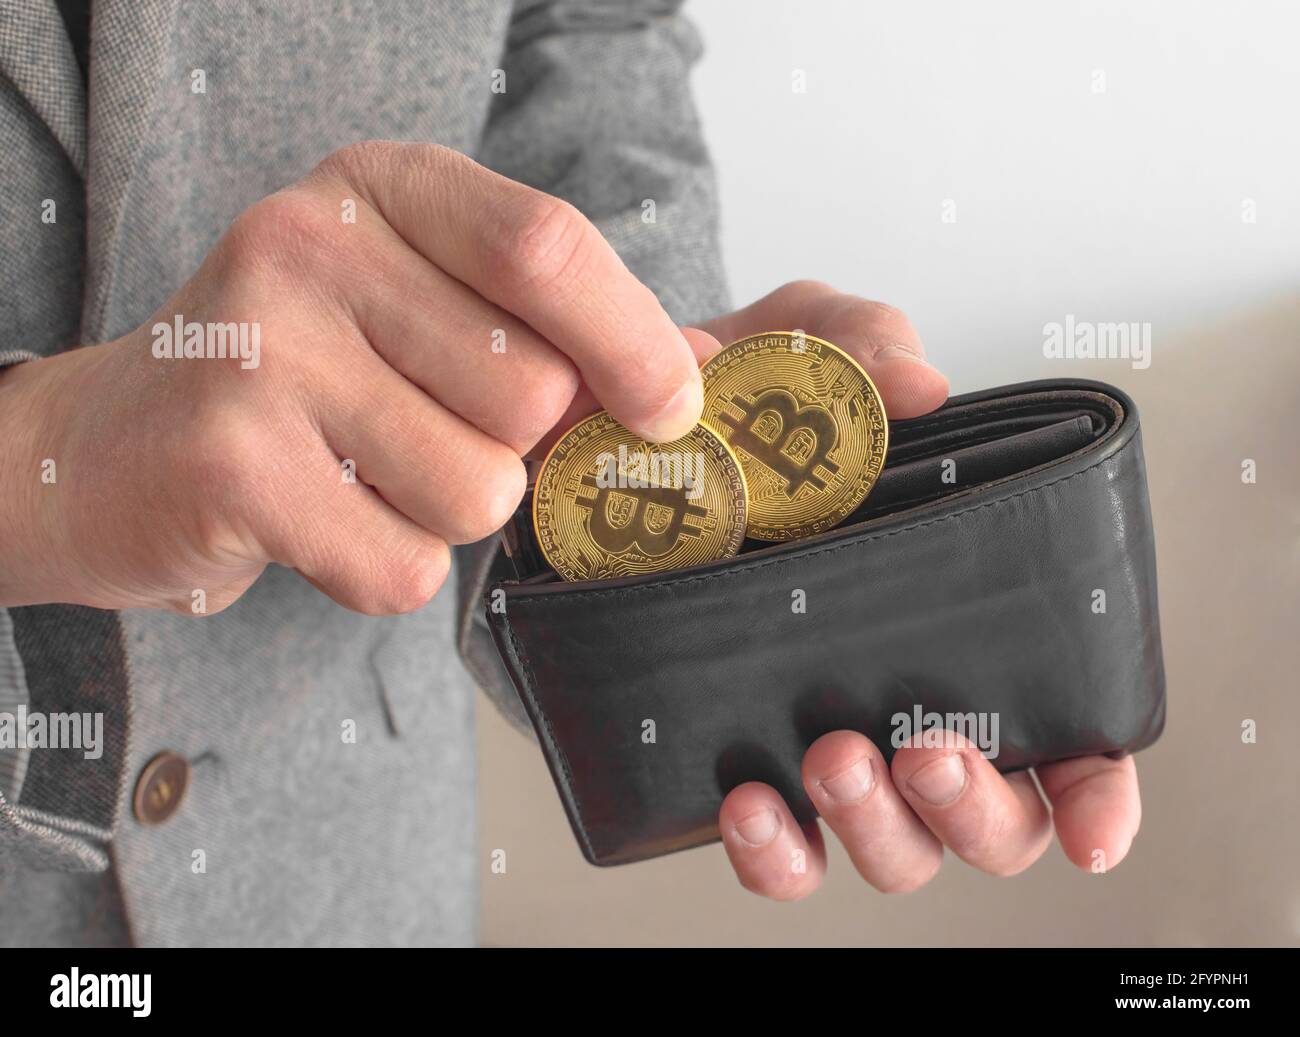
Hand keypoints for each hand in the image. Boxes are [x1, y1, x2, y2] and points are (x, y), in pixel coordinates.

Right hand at [0, 141, 709, 613]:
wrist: (112, 447)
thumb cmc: (301, 378)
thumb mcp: (421, 306)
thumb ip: (554, 329)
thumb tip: (698, 368)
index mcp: (381, 187)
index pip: (548, 248)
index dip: (633, 342)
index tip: (670, 410)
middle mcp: (312, 241)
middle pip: (531, 393)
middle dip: (515, 453)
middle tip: (432, 439)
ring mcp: (261, 347)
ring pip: (478, 490)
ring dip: (446, 515)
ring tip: (362, 476)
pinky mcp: (230, 461)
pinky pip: (403, 567)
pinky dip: (384, 570)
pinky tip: (322, 523)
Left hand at [703, 282, 1141, 895]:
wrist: (615, 436)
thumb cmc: (741, 404)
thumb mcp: (807, 346)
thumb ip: (867, 349)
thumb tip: (921, 388)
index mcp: (958, 615)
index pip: (1064, 727)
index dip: (1095, 790)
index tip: (1093, 827)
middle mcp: (904, 697)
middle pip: (989, 815)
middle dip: (974, 804)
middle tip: (924, 746)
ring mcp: (824, 740)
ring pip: (893, 848)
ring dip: (878, 824)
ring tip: (832, 756)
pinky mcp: (740, 763)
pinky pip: (778, 852)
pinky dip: (777, 851)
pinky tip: (748, 802)